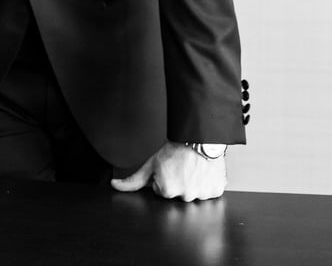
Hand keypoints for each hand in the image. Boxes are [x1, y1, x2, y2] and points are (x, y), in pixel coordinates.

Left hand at [111, 141, 225, 200]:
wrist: (198, 134)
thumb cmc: (176, 147)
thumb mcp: (151, 162)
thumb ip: (133, 179)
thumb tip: (116, 186)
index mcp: (167, 191)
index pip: (162, 191)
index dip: (165, 178)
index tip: (170, 167)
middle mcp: (185, 196)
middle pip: (178, 194)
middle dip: (178, 182)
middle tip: (181, 166)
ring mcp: (202, 195)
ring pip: (194, 193)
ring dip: (194, 183)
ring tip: (192, 166)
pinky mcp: (216, 190)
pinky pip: (210, 191)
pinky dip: (208, 182)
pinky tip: (203, 170)